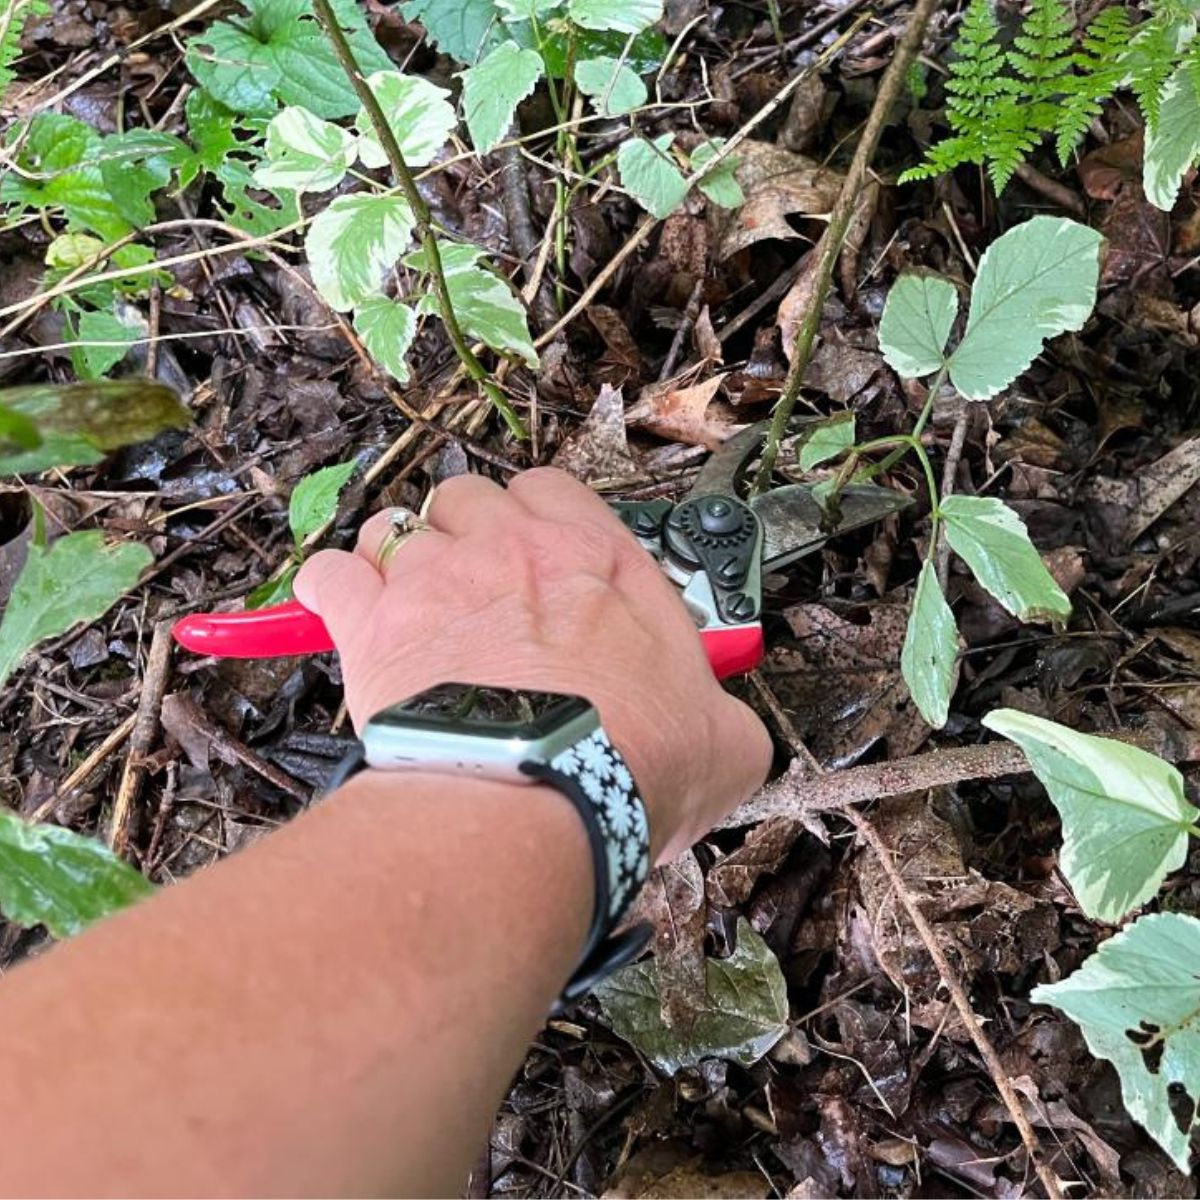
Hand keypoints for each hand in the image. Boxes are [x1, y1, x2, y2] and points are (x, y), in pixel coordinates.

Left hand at [294, 469, 770, 861]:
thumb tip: (726, 735)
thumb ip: (722, 717)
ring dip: (402, 559)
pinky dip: (334, 591)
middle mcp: (511, 548)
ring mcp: (437, 577)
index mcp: (596, 558)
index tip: (539, 557)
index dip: (538, 519)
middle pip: (469, 497)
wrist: (541, 799)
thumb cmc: (630, 764)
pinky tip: (347, 617)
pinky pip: (330, 574)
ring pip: (398, 527)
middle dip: (468, 535)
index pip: (553, 490)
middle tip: (477, 593)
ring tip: (412, 611)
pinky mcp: (374, 623)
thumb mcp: (722, 742)